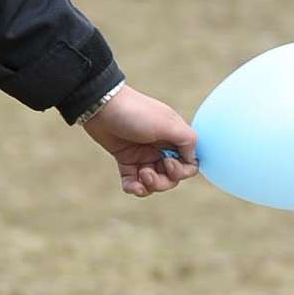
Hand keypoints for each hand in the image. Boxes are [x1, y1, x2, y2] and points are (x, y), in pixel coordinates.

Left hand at [81, 83, 198, 197]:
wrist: (100, 106)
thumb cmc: (135, 112)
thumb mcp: (167, 124)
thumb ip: (187, 140)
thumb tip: (193, 158)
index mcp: (175, 138)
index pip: (189, 164)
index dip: (182, 171)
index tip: (168, 162)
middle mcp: (162, 148)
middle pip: (172, 177)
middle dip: (163, 182)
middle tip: (147, 173)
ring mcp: (143, 155)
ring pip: (155, 182)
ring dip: (150, 185)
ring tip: (139, 175)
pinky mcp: (126, 160)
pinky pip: (135, 182)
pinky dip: (134, 187)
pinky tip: (131, 186)